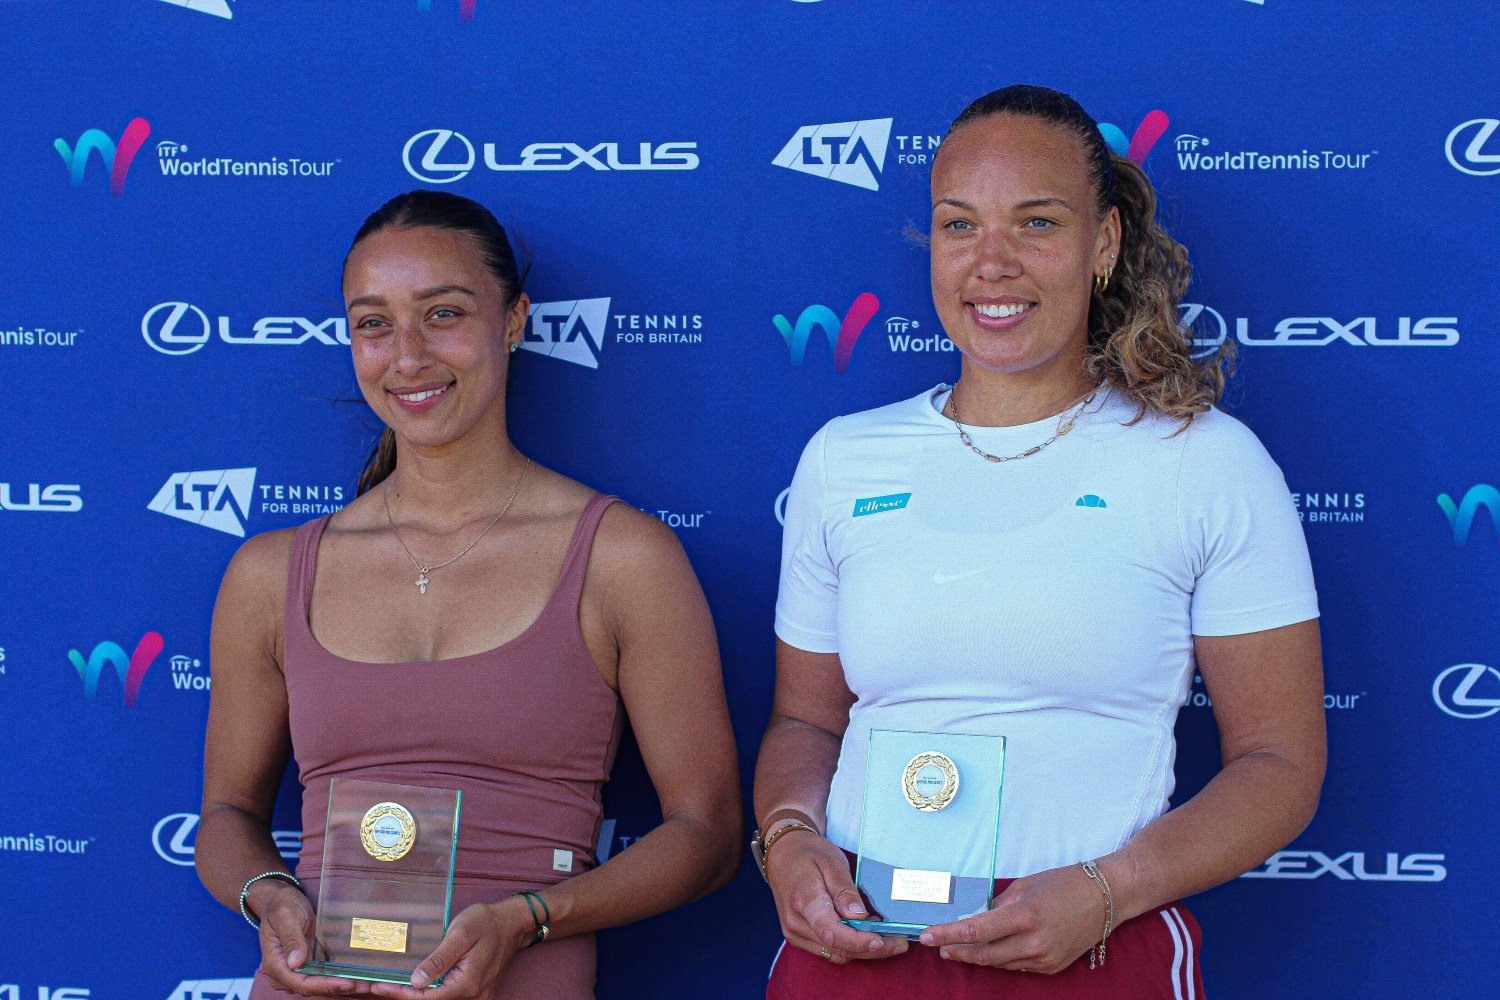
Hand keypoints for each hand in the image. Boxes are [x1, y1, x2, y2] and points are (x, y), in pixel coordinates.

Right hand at [252, 878, 372, 995]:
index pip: (301, 983)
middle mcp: (284, 973)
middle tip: (364, 986)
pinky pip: (323, 977)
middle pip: (312, 988)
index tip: (345, 983)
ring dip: (341, 987)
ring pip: (319, 986)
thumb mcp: (285, 916)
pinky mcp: (307, 966)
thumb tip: (295, 962)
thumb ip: (291, 938)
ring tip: (366, 985)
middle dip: (337, 989)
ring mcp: (296, 971)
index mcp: (275, 964)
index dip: (324, 985)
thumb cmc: (281, 906)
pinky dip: (339, 979)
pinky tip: (357, 978)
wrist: (281, 900)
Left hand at [369, 898, 532, 998]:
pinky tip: (414, 984)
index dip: (399, 993)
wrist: (512, 923)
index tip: (377, 985)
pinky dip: (430, 992)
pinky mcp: (476, 991)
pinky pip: (449, 996)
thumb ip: (439, 959)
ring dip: (414, 995)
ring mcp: (476, 996)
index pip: (426, 998)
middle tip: (376, 985)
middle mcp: (473, 996)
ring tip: (391, 984)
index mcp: (467, 984)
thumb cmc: (487, 922)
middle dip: (402, 995)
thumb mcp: (461, 934)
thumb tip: (416, 981)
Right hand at [766, 831, 907, 963]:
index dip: (859, 941)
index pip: (832, 932)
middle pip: (837, 948)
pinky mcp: (797, 937)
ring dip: (862, 951)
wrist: (782, 854)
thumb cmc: (809, 853)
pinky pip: (827, 950)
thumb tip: (861, 917)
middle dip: (871, 950)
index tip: (882, 940)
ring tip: (888, 939)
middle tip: (899, 943)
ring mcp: (794, 933)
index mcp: (804, 900)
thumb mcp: (832, 862)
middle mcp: (796, 923)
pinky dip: (849, 947)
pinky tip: (866, 936)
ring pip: (834, 954)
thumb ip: (845, 891)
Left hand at [918, 863, 1106, 973]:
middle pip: (984, 954)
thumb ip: (998, 904)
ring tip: (958, 948)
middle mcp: (1034, 942)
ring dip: (977, 956)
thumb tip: (975, 918)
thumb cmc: (1065, 883)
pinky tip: (991, 950)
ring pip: (999, 963)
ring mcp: (1044, 958)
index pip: (976, 931)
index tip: (927, 937)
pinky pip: (1018, 965)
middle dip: (957, 951)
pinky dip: (1002, 958)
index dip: (948, 935)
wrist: (1106, 897)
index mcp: (1025, 916)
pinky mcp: (1052, 967)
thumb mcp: (1026, 886)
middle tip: (938, 946)